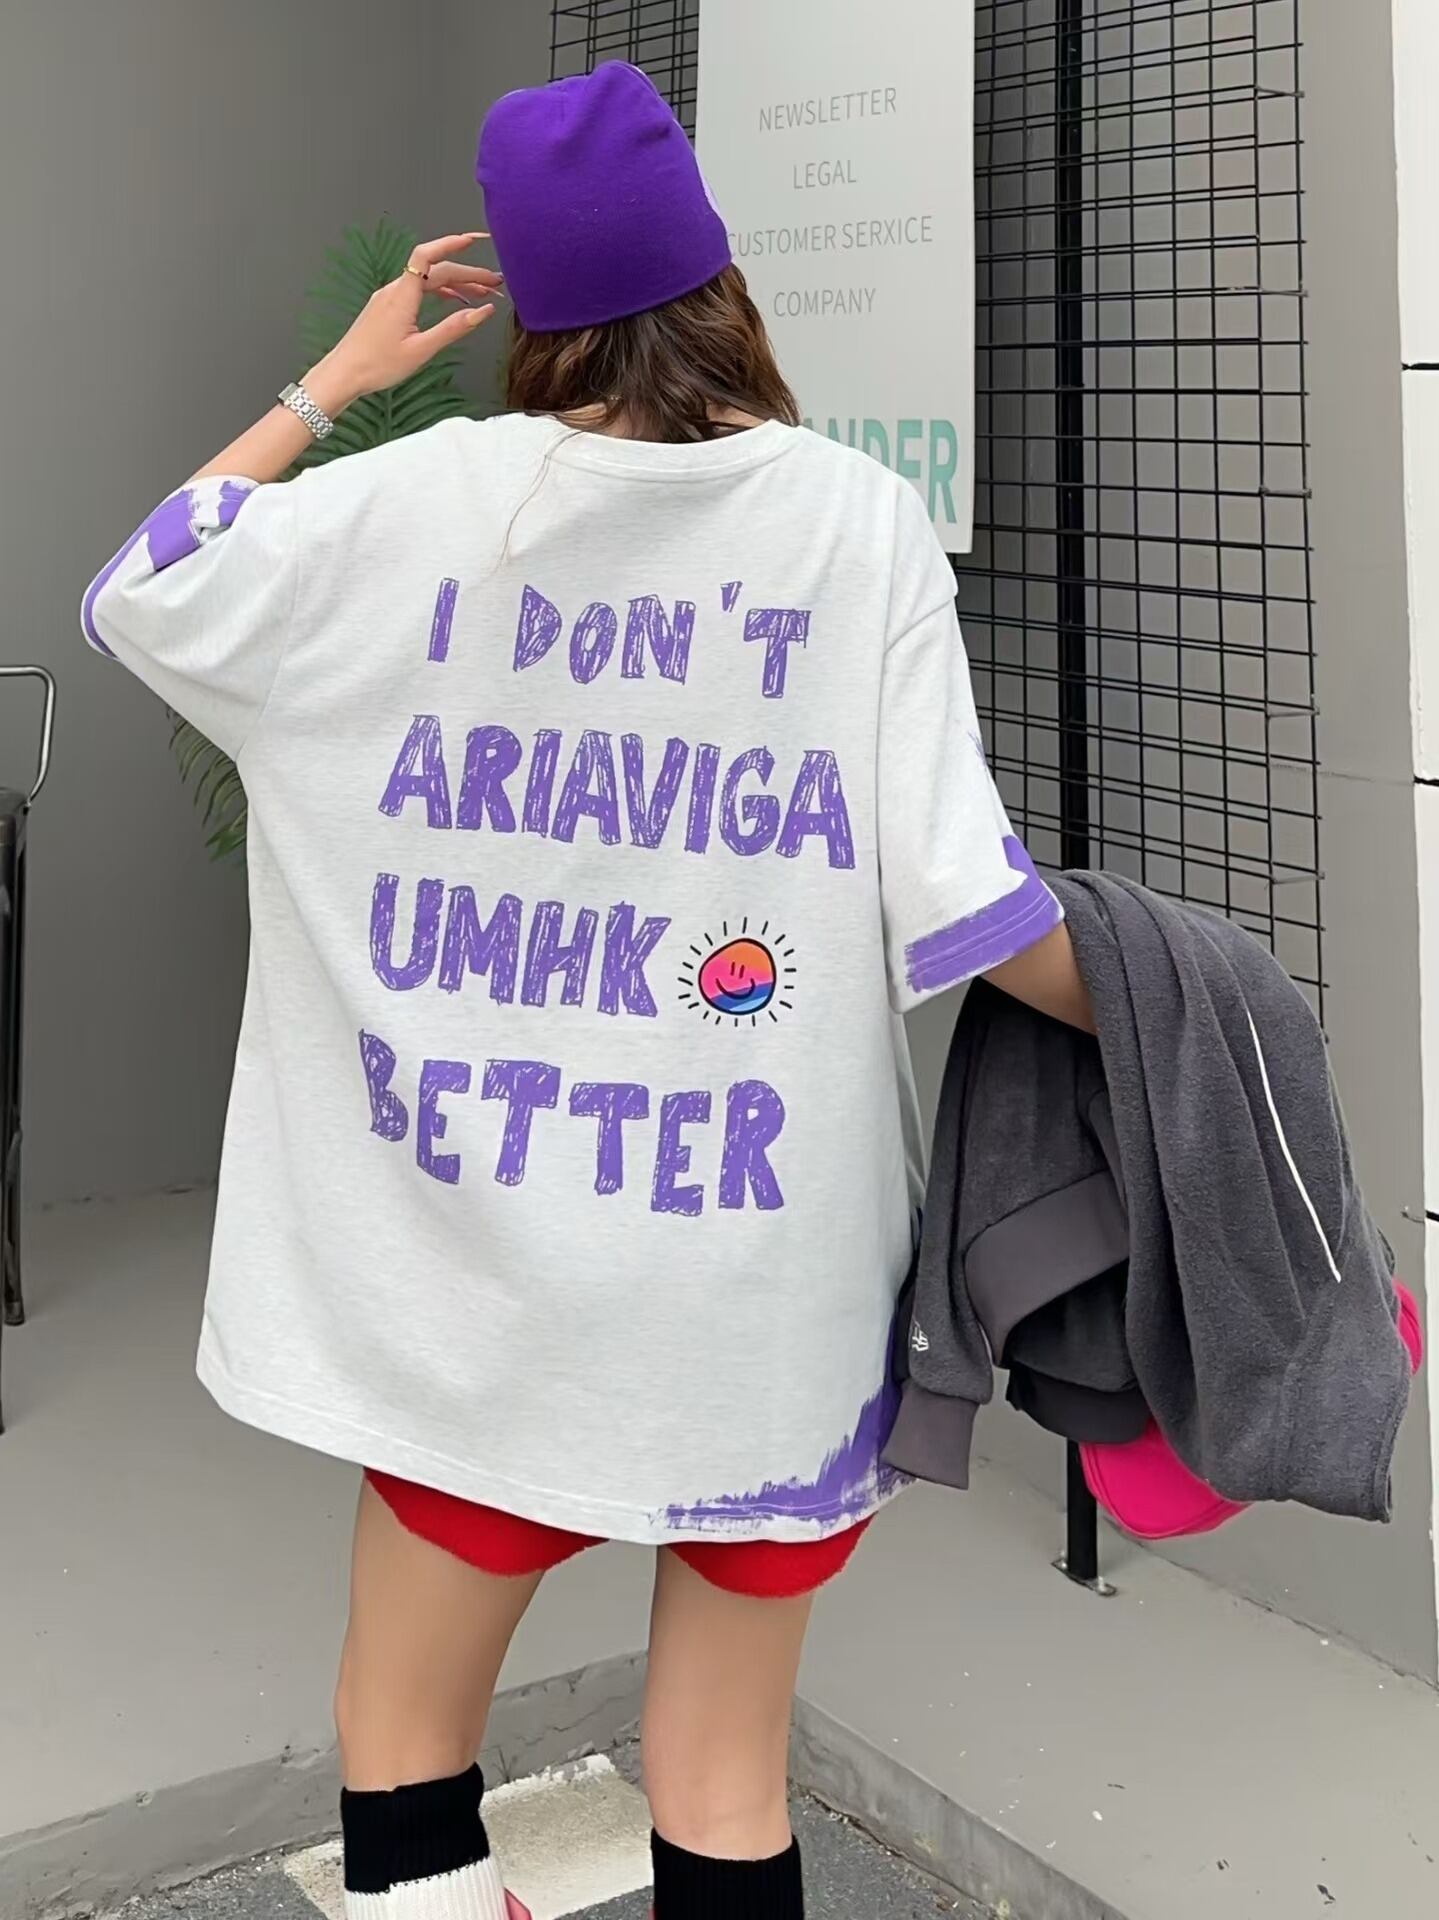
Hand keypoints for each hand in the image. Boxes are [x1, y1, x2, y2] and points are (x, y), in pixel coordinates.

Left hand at [304, 233, 503, 414]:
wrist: (344, 374)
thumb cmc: (377, 365)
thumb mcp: (421, 350)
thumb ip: (454, 328)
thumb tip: (482, 312)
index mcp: (402, 296)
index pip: (427, 256)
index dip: (451, 244)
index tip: (473, 241)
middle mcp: (395, 290)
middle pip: (436, 270)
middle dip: (468, 274)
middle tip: (495, 283)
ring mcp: (390, 297)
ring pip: (428, 281)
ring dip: (456, 284)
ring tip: (483, 293)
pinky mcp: (387, 306)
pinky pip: (417, 290)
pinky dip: (439, 292)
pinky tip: (454, 300)